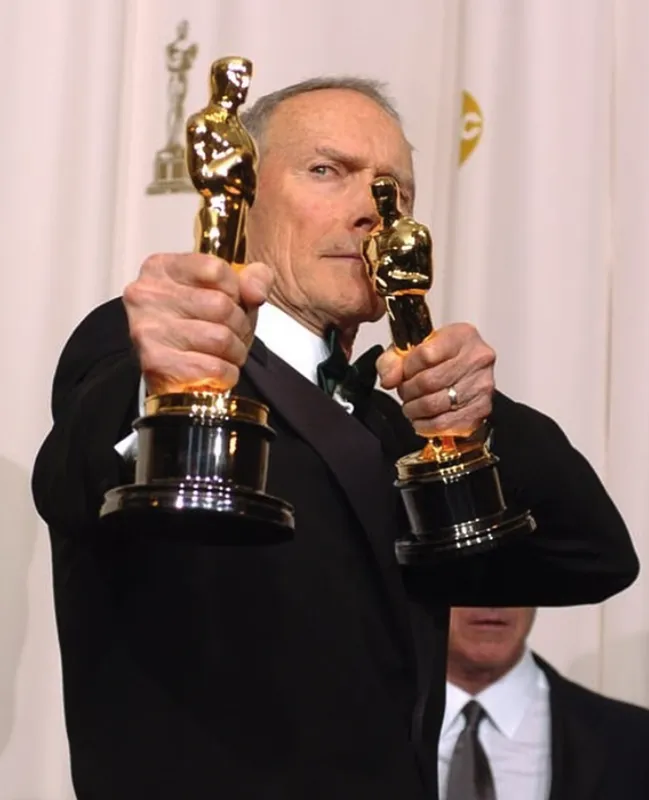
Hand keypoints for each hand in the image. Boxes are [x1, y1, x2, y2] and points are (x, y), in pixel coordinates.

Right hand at [123, 253, 272, 395]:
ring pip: (220, 338)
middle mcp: (147, 295)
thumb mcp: (228, 292)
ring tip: (226, 354)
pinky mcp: (156, 364)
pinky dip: (227, 373)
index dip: (236, 290)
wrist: (171, 373)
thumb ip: (253, 279)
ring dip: (235, 352)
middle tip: (234, 334)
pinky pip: (214, 367)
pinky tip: (218, 371)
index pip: (216, 269)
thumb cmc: (198, 325)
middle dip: (239, 326)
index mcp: (162, 268)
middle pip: (221, 306)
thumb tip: (256, 292)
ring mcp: (148, 330)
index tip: (232, 302)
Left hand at [376, 323, 495, 436]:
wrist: (468, 376)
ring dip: (414, 409)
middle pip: (428, 382)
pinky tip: (422, 419)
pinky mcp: (481, 409)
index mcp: (461, 336)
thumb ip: (392, 360)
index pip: (425, 355)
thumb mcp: (412, 350)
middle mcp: (477, 358)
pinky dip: (425, 425)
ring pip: (433, 405)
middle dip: (408, 391)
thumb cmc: (441, 360)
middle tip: (405, 393)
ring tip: (412, 406)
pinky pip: (443, 423)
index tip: (402, 374)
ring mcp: (482, 385)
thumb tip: (389, 379)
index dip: (406, 369)